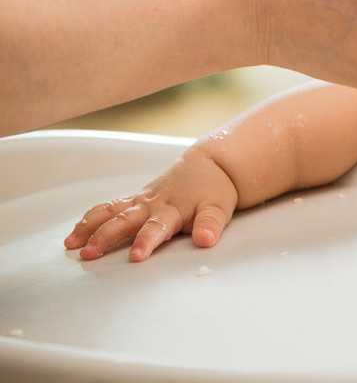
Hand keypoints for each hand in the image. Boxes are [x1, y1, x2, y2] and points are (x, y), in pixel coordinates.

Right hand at [64, 147, 237, 261]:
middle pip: (124, 221)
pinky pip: (109, 207)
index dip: (146, 242)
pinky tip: (76, 232)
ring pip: (110, 212)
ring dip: (90, 227)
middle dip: (105, 238)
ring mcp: (141, 200)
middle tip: (88, 254)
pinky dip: (91, 218)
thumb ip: (211, 225)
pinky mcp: (135, 199)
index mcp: (172, 210)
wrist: (210, 165)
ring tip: (71, 244)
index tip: (135, 257)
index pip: (156, 228)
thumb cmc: (214, 191)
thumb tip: (206, 240)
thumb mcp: (219, 209)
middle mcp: (152, 204)